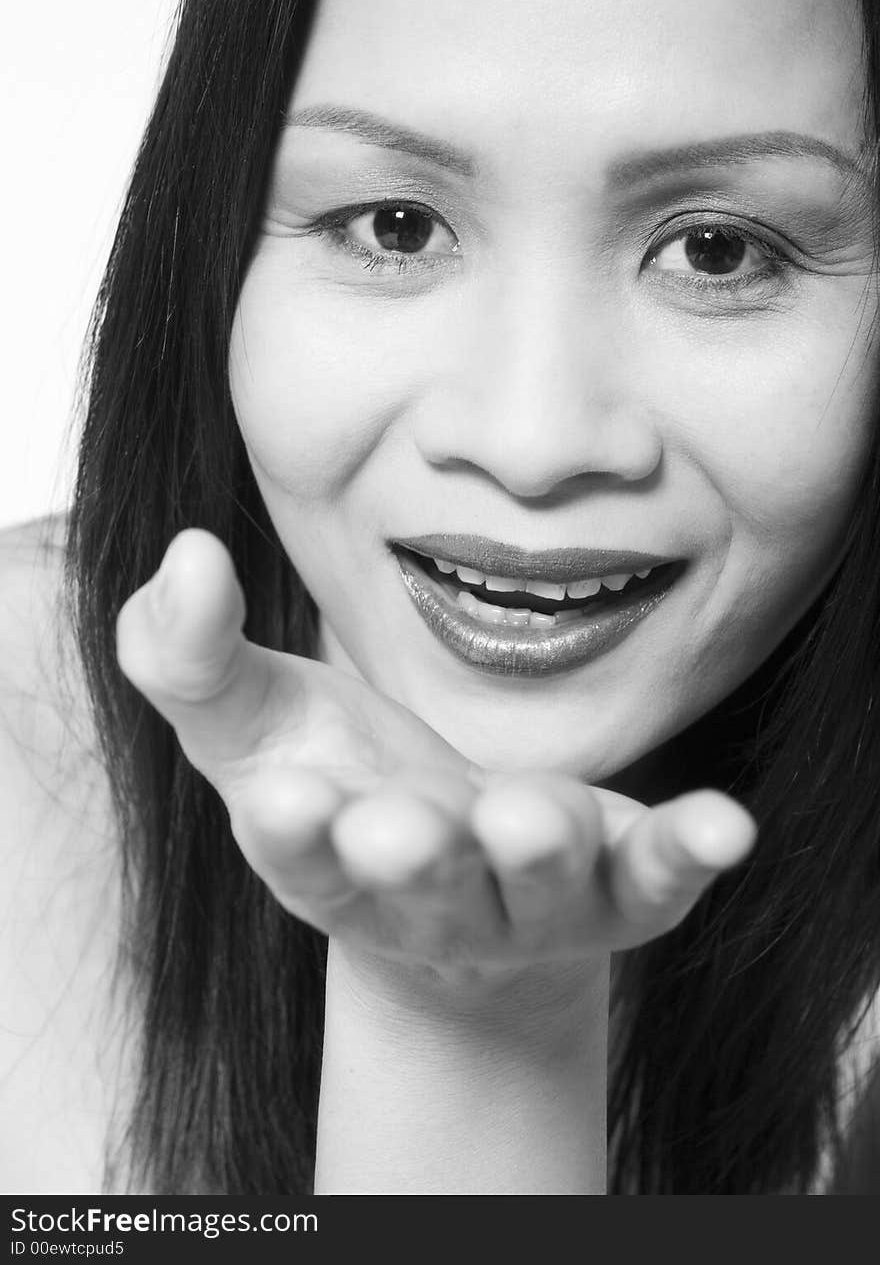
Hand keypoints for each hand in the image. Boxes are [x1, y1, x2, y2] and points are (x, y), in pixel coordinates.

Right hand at [116, 529, 756, 975]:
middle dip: (413, 859)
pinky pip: (657, 874)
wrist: (460, 868)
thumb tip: (186, 553)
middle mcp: (430, 891)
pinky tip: (724, 827)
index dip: (294, 833)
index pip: (300, 853)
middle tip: (401, 827)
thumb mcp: (252, 719)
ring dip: (537, 851)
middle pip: (422, 884)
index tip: (288, 799)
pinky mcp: (622, 884)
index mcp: (326, 858)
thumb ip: (188, 651)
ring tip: (530, 813)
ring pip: (539, 881)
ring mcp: (533, 894)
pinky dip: (685, 853)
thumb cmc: (345, 784)